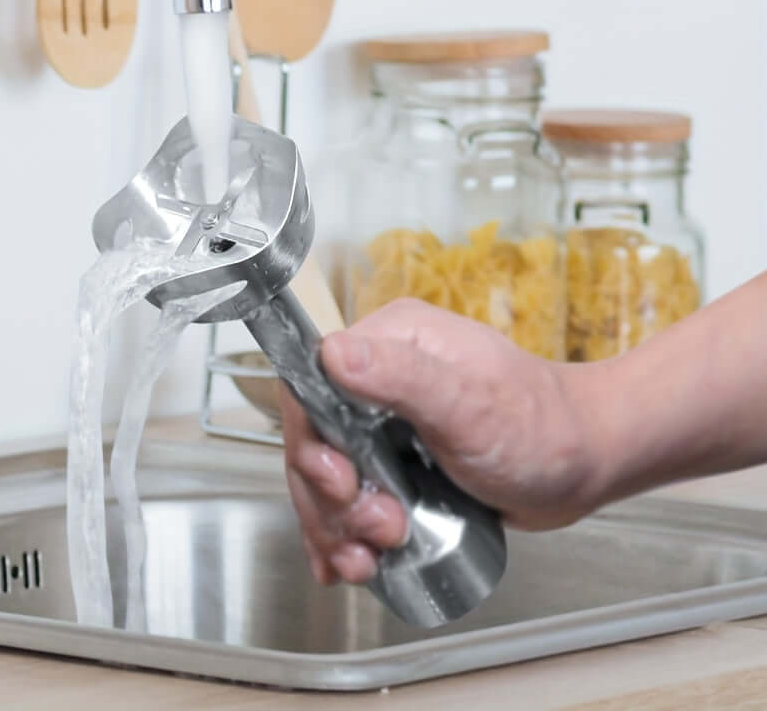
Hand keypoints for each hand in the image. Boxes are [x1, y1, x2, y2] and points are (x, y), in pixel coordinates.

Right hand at [282, 298, 600, 585]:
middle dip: (334, 497)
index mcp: (392, 339)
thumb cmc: (543, 429)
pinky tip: (349, 560)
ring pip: (328, 473)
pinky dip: (344, 531)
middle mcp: (381, 371)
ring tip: (368, 557)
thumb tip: (335, 354)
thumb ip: (401, 377)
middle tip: (378, 528)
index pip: (314, 386)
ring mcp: (386, 416)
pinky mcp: (396, 455)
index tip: (342, 485)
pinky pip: (351, 493)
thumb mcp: (469, 403)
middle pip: (316, 438)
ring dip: (338, 523)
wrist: (584, 464)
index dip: (314, 443)